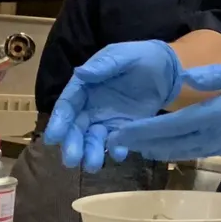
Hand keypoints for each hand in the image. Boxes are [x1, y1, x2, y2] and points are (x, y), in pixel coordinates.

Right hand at [43, 41, 181, 171]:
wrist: (167, 67)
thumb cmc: (139, 57)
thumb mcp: (121, 56)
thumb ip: (103, 66)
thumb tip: (80, 73)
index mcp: (84, 87)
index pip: (67, 106)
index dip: (59, 122)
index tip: (52, 138)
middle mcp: (91, 106)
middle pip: (77, 128)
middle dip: (73, 144)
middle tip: (72, 161)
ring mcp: (107, 119)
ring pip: (94, 139)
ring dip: (91, 152)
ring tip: (93, 165)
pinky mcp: (125, 128)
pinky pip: (117, 141)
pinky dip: (117, 149)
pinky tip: (120, 154)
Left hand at [107, 57, 220, 162]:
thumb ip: (215, 75)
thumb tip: (184, 78)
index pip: (173, 126)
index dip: (143, 131)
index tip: (119, 133)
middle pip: (173, 144)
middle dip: (142, 144)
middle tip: (113, 143)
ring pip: (184, 152)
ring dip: (157, 150)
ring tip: (133, 147)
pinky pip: (199, 151)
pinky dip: (177, 151)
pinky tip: (166, 148)